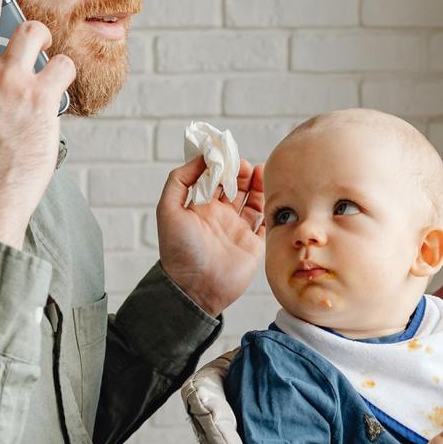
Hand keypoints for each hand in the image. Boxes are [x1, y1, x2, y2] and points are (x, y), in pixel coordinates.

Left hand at [156, 155, 264, 315]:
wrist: (195, 288)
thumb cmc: (178, 249)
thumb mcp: (168, 210)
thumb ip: (180, 180)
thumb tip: (201, 158)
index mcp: (200, 207)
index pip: (214, 178)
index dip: (222, 165)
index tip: (229, 155)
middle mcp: (220, 215)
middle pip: (235, 186)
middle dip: (242, 172)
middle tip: (246, 166)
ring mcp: (238, 229)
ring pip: (253, 201)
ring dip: (259, 185)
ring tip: (263, 172)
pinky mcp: (254, 245)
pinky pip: (266, 222)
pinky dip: (271, 207)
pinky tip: (274, 192)